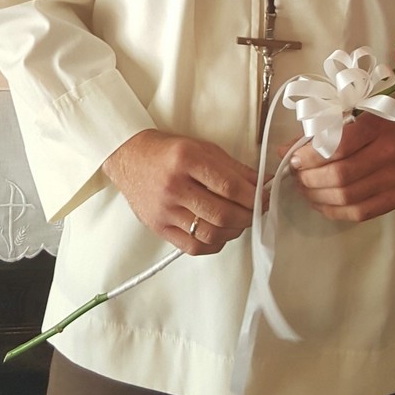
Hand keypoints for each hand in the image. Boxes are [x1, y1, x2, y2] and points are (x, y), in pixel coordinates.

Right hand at [102, 130, 255, 254]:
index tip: (266, 197)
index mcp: (186, 159)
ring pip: (210, 233)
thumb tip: (262, 184)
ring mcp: (164, 210)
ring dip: (234, 231)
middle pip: (223, 214)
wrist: (127, 156)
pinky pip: (193, 246)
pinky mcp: (159, 227)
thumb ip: (233, 168)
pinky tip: (219, 233)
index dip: (255, 196)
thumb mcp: (201, 147)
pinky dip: (214, 243)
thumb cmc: (167, 151)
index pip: (230, 187)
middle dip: (248, 216)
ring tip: (239, 221)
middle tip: (256, 210)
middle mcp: (174, 186)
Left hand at [285, 95, 394, 223]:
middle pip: (340, 177)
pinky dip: (334, 211)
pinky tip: (320, 203)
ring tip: (304, 189)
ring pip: (347, 198)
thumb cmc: (386, 117)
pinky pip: (360, 213)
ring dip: (317, 197)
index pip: (338, 147)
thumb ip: (321, 131)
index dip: (310, 157)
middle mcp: (389, 155)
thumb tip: (283, 150)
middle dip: (310, 180)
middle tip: (296, 176)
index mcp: (377, 127)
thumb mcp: (356, 112)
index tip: (295, 159)